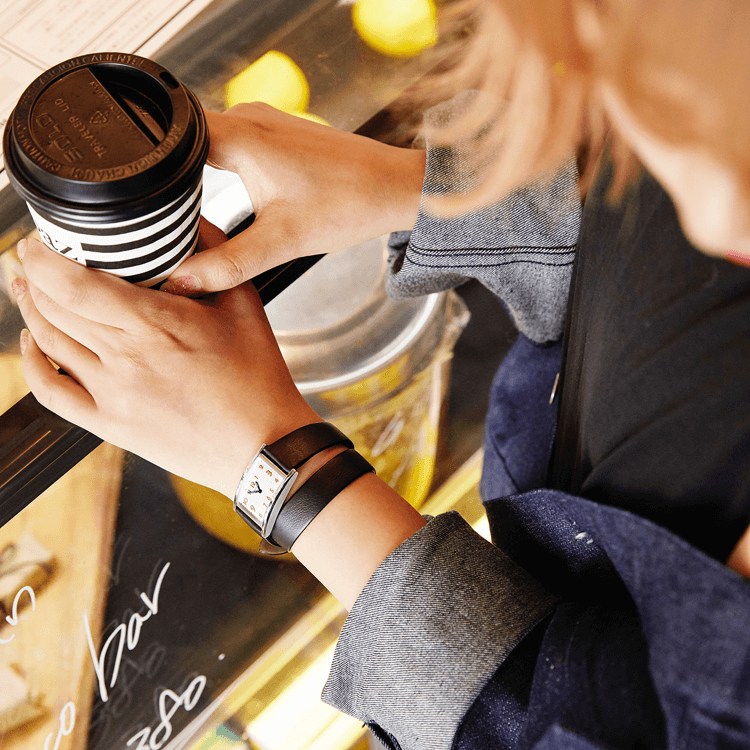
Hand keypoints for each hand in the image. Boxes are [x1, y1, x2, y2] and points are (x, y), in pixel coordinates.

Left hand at [13, 233, 319, 497]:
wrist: (262, 444)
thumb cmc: (258, 379)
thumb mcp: (245, 303)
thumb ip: (215, 256)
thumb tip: (191, 221)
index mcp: (157, 324)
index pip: (74, 284)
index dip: (42, 259)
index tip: (38, 243)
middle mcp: (126, 358)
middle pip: (53, 308)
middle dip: (32, 276)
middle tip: (32, 259)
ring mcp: (113, 395)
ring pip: (48, 342)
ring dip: (31, 310)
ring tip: (29, 291)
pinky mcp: (110, 424)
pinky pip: (50, 392)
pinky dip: (30, 363)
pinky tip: (32, 343)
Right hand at [162, 105, 425, 294]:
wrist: (396, 187)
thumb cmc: (349, 204)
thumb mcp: (282, 242)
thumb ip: (227, 265)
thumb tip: (181, 282)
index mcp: (241, 135)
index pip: (168, 141)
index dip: (149, 173)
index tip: (141, 207)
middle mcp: (247, 117)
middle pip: (183, 143)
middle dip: (170, 180)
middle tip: (160, 218)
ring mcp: (264, 121)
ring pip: (208, 144)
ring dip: (195, 175)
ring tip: (186, 211)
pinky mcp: (278, 134)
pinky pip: (232, 145)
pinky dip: (220, 169)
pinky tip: (223, 195)